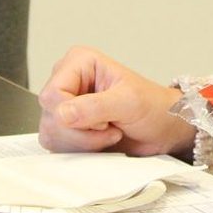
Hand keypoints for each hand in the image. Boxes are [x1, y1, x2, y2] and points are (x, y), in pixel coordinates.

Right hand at [38, 47, 195, 156]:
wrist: (162, 128)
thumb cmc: (152, 106)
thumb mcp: (128, 102)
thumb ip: (95, 107)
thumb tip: (62, 114)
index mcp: (79, 62)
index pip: (52, 93)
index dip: (73, 113)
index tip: (103, 118)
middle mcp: (68, 81)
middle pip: (50, 116)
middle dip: (81, 131)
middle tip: (109, 126)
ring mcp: (65, 106)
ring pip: (51, 134)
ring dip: (83, 142)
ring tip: (109, 132)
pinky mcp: (67, 128)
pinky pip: (57, 146)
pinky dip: (81, 150)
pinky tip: (102, 142)